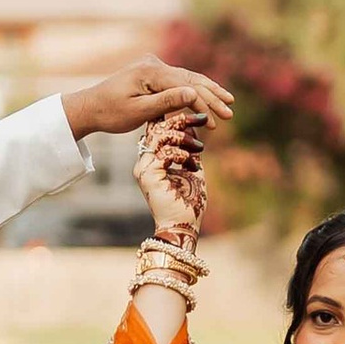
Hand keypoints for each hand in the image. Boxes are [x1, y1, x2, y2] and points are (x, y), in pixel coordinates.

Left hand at [63, 57, 235, 142]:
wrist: (89, 107)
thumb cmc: (110, 114)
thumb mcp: (138, 112)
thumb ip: (166, 102)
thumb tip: (193, 94)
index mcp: (150, 72)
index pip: (185, 86)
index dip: (204, 103)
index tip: (216, 121)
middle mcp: (153, 64)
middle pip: (190, 79)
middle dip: (212, 95)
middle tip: (230, 111)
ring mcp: (153, 67)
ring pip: (187, 78)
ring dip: (207, 91)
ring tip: (228, 101)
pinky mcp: (152, 73)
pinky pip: (178, 81)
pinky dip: (194, 90)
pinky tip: (208, 96)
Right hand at [133, 109, 207, 237]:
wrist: (184, 226)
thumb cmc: (189, 202)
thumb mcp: (192, 167)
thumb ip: (189, 149)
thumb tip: (192, 127)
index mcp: (152, 160)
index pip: (158, 131)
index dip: (175, 119)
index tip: (198, 117)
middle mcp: (144, 162)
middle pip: (157, 128)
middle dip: (180, 121)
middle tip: (201, 119)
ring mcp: (143, 169)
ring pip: (159, 136)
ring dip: (183, 137)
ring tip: (199, 148)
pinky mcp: (148, 175)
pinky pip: (164, 152)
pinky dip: (181, 153)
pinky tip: (192, 164)